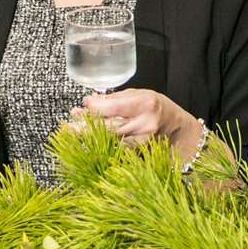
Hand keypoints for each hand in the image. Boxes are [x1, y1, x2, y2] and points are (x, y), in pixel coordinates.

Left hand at [71, 89, 200, 158]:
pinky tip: (87, 142)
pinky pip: (113, 150)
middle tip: (70, 120)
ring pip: (107, 140)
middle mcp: (143, 125)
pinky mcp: (137, 154)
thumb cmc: (157, 108)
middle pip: (106, 126)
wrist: (177, 130)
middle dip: (84, 123)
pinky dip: (98, 146)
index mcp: (144, 104)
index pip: (110, 107)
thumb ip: (115, 98)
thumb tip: (89, 101)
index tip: (85, 103)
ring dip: (87, 136)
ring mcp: (141, 142)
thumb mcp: (140, 94)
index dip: (93, 106)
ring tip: (71, 130)